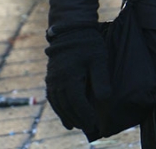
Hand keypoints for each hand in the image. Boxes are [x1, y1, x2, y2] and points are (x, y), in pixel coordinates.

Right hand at [45, 25, 110, 139]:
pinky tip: (64, 113)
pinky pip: (52, 97)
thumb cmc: (88, 43)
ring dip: (67, 115)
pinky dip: (58, 107)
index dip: (86, 115)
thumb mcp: (99, 59)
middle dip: (78, 118)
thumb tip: (105, 101)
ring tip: (76, 125)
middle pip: (67, 106)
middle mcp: (57, 81)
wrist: (71, 28)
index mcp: (69, 78)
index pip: (77, 104)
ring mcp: (52, 79)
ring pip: (58, 104)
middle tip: (89, 127)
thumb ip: (101, 80)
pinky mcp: (51, 76)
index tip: (95, 124)